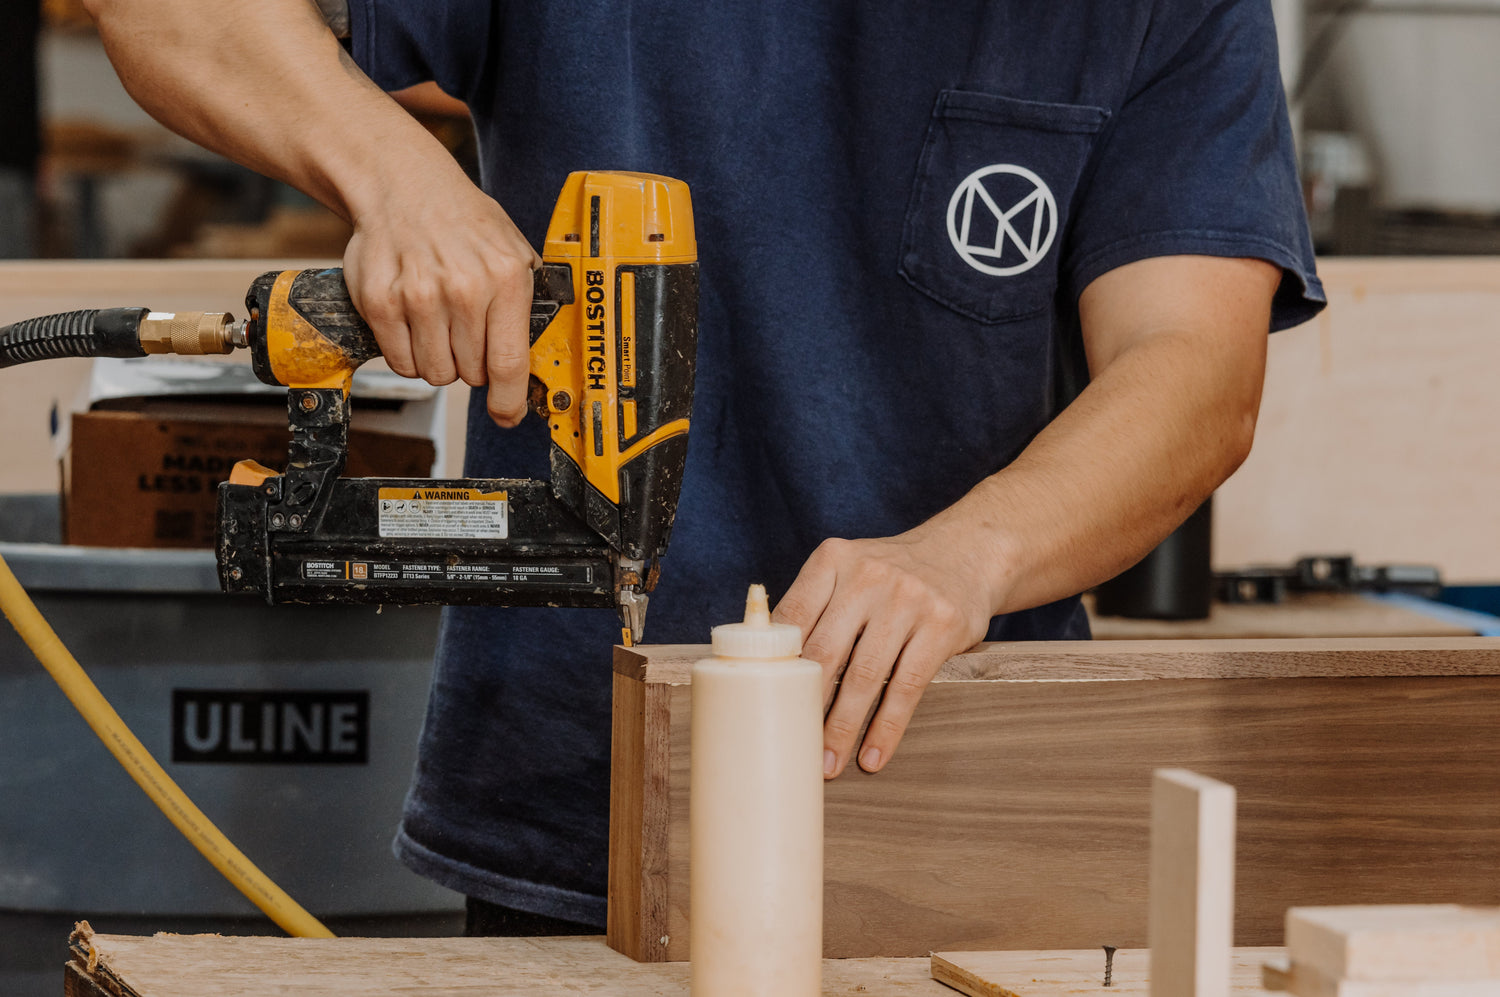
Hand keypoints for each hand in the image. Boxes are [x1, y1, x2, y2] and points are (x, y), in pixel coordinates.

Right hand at [342, 174, 541, 426]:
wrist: (403, 185)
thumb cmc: (464, 222)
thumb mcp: (514, 249)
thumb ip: (530, 299)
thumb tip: (541, 357)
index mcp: (505, 278)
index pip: (509, 363)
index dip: (509, 401)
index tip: (507, 415)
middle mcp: (463, 290)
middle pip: (472, 374)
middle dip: (473, 365)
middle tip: (466, 332)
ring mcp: (419, 297)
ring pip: (436, 373)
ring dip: (440, 361)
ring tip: (440, 326)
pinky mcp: (380, 302)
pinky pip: (401, 362)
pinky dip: (409, 355)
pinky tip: (415, 325)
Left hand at [772, 528, 996, 777]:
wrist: (965, 552)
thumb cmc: (892, 574)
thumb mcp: (850, 569)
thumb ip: (814, 605)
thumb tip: (765, 665)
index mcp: (833, 560)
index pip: (792, 616)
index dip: (775, 663)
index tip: (762, 703)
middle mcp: (868, 575)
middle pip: (825, 652)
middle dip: (805, 706)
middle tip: (792, 745)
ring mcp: (908, 599)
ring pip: (865, 676)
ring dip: (843, 728)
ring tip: (829, 764)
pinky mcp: (941, 626)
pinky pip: (907, 687)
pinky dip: (887, 728)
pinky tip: (873, 755)